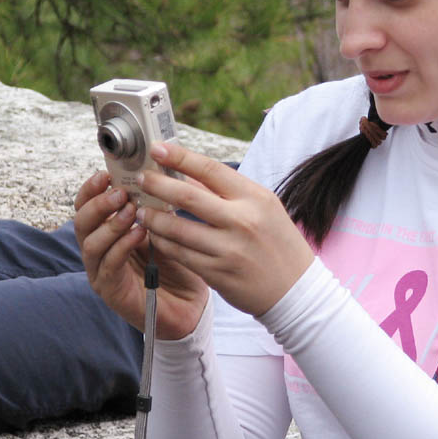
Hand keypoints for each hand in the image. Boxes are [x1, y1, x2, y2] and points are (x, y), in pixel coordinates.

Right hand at [74, 171, 208, 338]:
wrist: (191, 304)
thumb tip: (164, 170)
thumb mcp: (169, 226)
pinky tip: (139, 234)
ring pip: (91, 243)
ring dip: (110, 224)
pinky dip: (122, 247)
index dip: (92, 189)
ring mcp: (102, 271)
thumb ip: (159, 204)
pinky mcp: (111, 291)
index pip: (87, 205)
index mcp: (109, 230)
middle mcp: (99, 250)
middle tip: (120, 192)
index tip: (105, 174)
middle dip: (98, 204)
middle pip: (81, 222)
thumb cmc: (179, 262)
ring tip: (130, 210)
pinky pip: (109, 265)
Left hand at [133, 142, 314, 317]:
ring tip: (141, 210)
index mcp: (255, 198)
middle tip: (141, 179)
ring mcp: (229, 249)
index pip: (212, 170)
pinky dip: (163, 242)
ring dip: (153, 217)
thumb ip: (229, 192)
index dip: (181, 158)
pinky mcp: (217, 273)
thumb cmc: (278, 243)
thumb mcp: (263, 208)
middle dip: (157, 185)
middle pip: (188, 196)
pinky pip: (180, 254)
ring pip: (177, 228)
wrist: (296, 289)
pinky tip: (155, 235)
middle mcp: (242, 221)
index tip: (157, 149)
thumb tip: (189, 175)